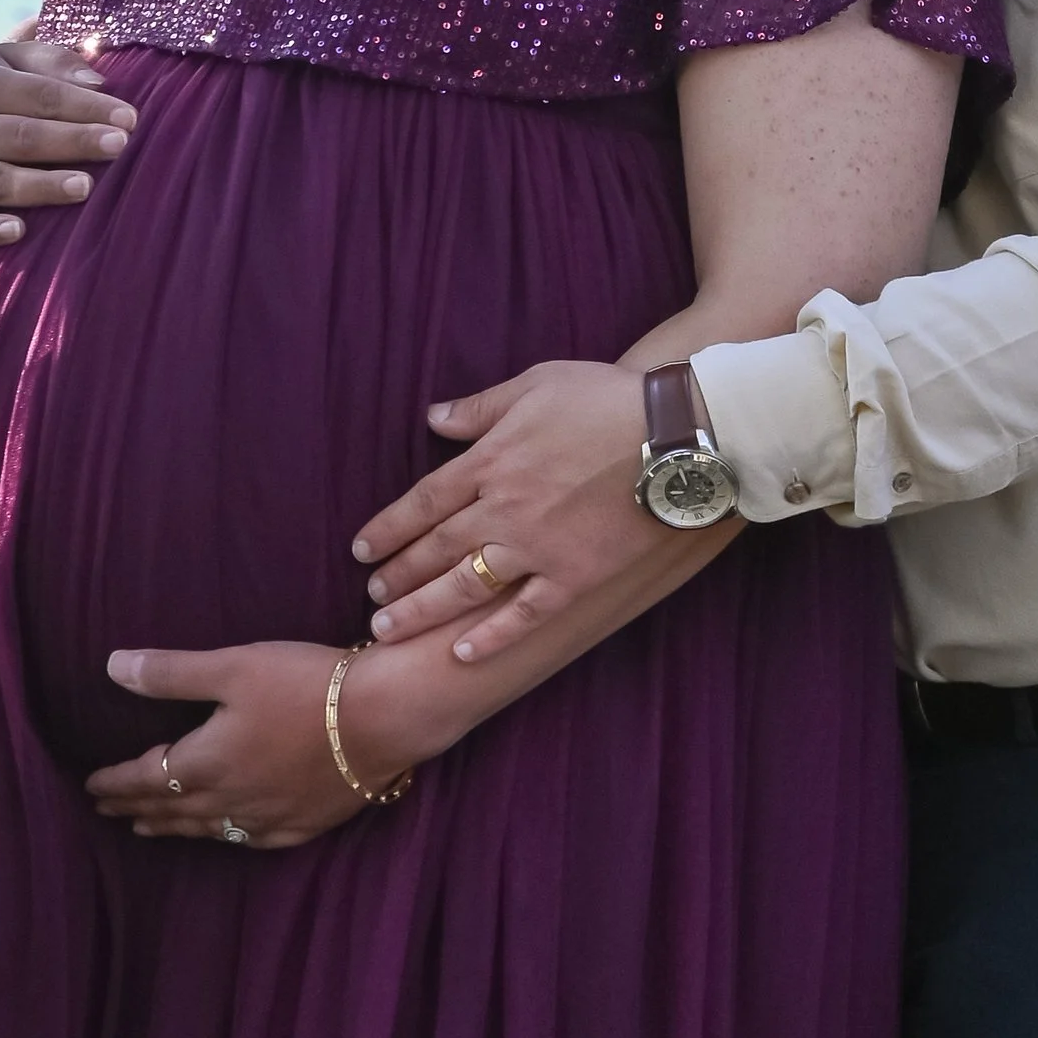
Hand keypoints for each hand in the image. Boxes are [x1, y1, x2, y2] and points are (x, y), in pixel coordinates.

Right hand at [0, 34, 135, 249]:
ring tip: (85, 187)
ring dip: (40, 186)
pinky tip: (18, 231)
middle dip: (72, 141)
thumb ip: (53, 63)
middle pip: (21, 136)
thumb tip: (99, 79)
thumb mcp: (10, 63)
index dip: (86, 106)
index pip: (40, 94)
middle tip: (119, 146)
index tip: (130, 119)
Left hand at [86, 638, 374, 846]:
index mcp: (208, 761)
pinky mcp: (306, 822)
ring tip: (149, 828)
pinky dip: (227, 836)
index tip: (92, 785)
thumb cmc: (307, 684)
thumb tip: (112, 668)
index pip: (148, 777)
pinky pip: (253, 839)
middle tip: (109, 810)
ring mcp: (269, 816)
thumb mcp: (233, 668)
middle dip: (136, 806)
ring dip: (174, 826)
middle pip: (172, 807)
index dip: (117, 781)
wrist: (385, 717)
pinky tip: (229, 834)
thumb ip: (171, 673)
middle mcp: (232, 798)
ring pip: (208, 827)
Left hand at [351, 360, 732, 662]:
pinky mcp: (573, 576)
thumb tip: (433, 417)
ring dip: (422, 610)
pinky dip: (492, 637)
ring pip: (465, 586)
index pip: (423, 501)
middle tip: (371, 597)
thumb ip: (480, 406)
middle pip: (435, 549)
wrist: (675, 434)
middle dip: (398, 575)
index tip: (362, 548)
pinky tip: (462, 653)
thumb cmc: (607, 399)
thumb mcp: (537, 383)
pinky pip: (524, 614)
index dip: (388, 528)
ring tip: (389, 629)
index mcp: (490, 460)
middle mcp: (503, 509)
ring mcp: (536, 547)